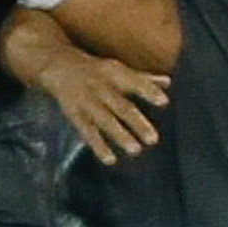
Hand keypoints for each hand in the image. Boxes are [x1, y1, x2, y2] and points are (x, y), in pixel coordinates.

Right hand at [33, 43, 170, 159]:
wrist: (59, 67)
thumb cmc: (96, 71)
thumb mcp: (118, 69)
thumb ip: (143, 79)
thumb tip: (168, 82)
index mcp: (115, 73)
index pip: (134, 81)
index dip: (149, 91)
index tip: (164, 102)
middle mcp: (101, 87)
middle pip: (120, 105)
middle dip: (136, 122)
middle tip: (153, 139)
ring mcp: (87, 102)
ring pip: (105, 120)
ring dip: (120, 136)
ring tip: (135, 150)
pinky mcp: (75, 115)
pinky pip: (87, 132)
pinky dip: (98, 146)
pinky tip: (110, 159)